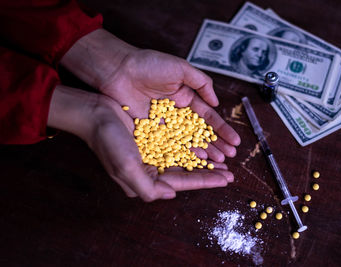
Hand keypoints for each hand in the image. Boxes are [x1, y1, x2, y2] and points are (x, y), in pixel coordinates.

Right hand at [48, 85, 233, 200]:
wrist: (95, 113)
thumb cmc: (108, 141)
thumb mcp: (126, 168)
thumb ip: (148, 188)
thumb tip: (171, 194)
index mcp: (144, 180)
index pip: (181, 183)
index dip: (205, 182)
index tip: (226, 180)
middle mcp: (150, 168)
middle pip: (186, 173)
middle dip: (208, 173)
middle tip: (230, 172)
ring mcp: (152, 153)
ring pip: (185, 158)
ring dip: (203, 159)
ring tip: (222, 159)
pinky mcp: (153, 137)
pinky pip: (178, 143)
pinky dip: (192, 145)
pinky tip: (204, 144)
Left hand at [61, 29, 240, 162]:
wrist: (118, 70)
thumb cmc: (149, 64)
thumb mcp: (181, 68)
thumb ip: (201, 83)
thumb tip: (216, 102)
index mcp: (186, 97)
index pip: (208, 117)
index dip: (222, 129)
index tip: (235, 141)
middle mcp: (177, 113)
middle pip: (200, 133)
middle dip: (216, 144)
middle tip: (230, 157)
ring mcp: (164, 124)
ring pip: (186, 142)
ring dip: (203, 152)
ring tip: (218, 163)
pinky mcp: (150, 131)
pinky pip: (169, 144)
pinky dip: (182, 153)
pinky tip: (195, 162)